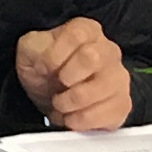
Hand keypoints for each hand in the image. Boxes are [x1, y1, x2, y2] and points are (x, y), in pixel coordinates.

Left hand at [14, 18, 133, 131]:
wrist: (50, 94)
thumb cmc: (43, 68)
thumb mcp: (29, 51)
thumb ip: (35, 50)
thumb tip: (45, 62)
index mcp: (87, 30)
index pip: (77, 35)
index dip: (55, 54)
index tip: (42, 68)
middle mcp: (108, 50)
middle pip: (93, 57)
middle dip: (67, 79)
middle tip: (55, 88)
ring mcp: (119, 77)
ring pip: (103, 88)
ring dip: (74, 103)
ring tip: (61, 106)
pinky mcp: (122, 104)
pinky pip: (111, 113)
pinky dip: (85, 120)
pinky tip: (73, 118)